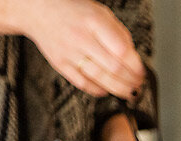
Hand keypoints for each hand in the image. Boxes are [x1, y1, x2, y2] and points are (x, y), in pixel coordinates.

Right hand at [24, 0, 144, 99]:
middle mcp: (80, 37)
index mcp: (94, 22)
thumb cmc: (73, 11)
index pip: (122, 50)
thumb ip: (118, 33)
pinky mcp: (60, 64)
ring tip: (129, 91)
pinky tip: (108, 90)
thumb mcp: (100, 13)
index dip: (136, 66)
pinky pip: (83, 84)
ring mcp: (69, 52)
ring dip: (119, 89)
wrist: (38, 9)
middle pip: (114, 68)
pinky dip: (99, 90)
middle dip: (131, 80)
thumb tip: (133, 58)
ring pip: (100, 79)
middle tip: (138, 83)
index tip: (142, 71)